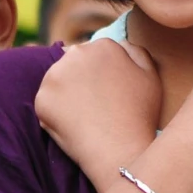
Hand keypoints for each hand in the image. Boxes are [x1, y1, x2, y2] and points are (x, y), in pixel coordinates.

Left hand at [34, 35, 160, 183]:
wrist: (121, 149)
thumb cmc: (140, 114)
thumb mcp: (150, 74)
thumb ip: (135, 50)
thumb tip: (119, 42)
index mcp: (102, 45)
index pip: (93, 54)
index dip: (100, 75)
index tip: (107, 93)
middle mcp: (76, 53)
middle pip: (73, 64)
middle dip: (80, 81)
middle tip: (95, 106)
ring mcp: (55, 76)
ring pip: (57, 81)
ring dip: (66, 94)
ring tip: (85, 116)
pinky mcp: (42, 99)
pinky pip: (47, 103)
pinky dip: (56, 113)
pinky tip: (75, 125)